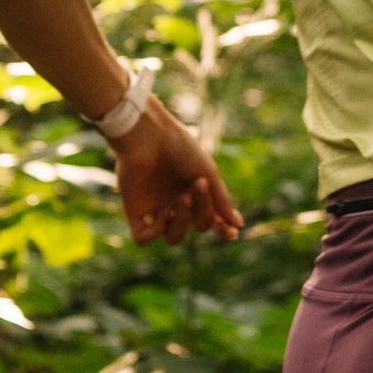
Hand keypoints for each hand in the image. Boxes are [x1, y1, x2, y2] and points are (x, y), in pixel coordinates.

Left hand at [112, 95, 243, 245]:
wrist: (149, 134)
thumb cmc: (181, 148)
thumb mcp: (208, 174)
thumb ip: (221, 202)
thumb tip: (238, 225)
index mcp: (195, 194)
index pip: (211, 221)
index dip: (222, 230)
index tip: (231, 232)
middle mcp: (176, 203)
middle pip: (197, 226)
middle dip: (202, 210)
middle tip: (197, 185)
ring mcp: (156, 209)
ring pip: (173, 238)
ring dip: (181, 223)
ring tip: (181, 198)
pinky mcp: (134, 211)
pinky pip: (143, 239)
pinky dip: (155, 232)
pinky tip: (161, 212)